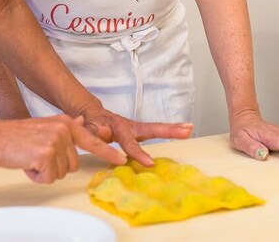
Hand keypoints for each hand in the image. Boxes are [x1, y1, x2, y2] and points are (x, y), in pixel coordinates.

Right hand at [0, 115, 126, 182]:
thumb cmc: (15, 135)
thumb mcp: (45, 125)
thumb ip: (65, 127)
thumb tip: (81, 123)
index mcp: (65, 123)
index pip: (92, 140)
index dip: (108, 152)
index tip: (123, 159)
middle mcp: (64, 130)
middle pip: (73, 164)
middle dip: (56, 166)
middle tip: (37, 156)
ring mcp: (56, 142)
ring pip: (62, 173)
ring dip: (46, 171)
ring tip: (30, 158)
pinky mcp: (46, 155)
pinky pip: (49, 178)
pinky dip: (37, 176)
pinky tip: (27, 164)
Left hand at [78, 105, 193, 166]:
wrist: (91, 115)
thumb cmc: (89, 125)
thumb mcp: (87, 129)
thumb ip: (95, 134)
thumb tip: (104, 135)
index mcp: (118, 128)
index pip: (130, 143)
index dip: (138, 153)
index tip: (150, 164)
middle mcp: (131, 126)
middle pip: (152, 129)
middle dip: (169, 130)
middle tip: (187, 130)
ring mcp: (137, 128)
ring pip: (157, 128)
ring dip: (174, 129)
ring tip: (190, 128)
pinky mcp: (140, 131)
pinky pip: (157, 131)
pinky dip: (172, 130)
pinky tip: (185, 130)